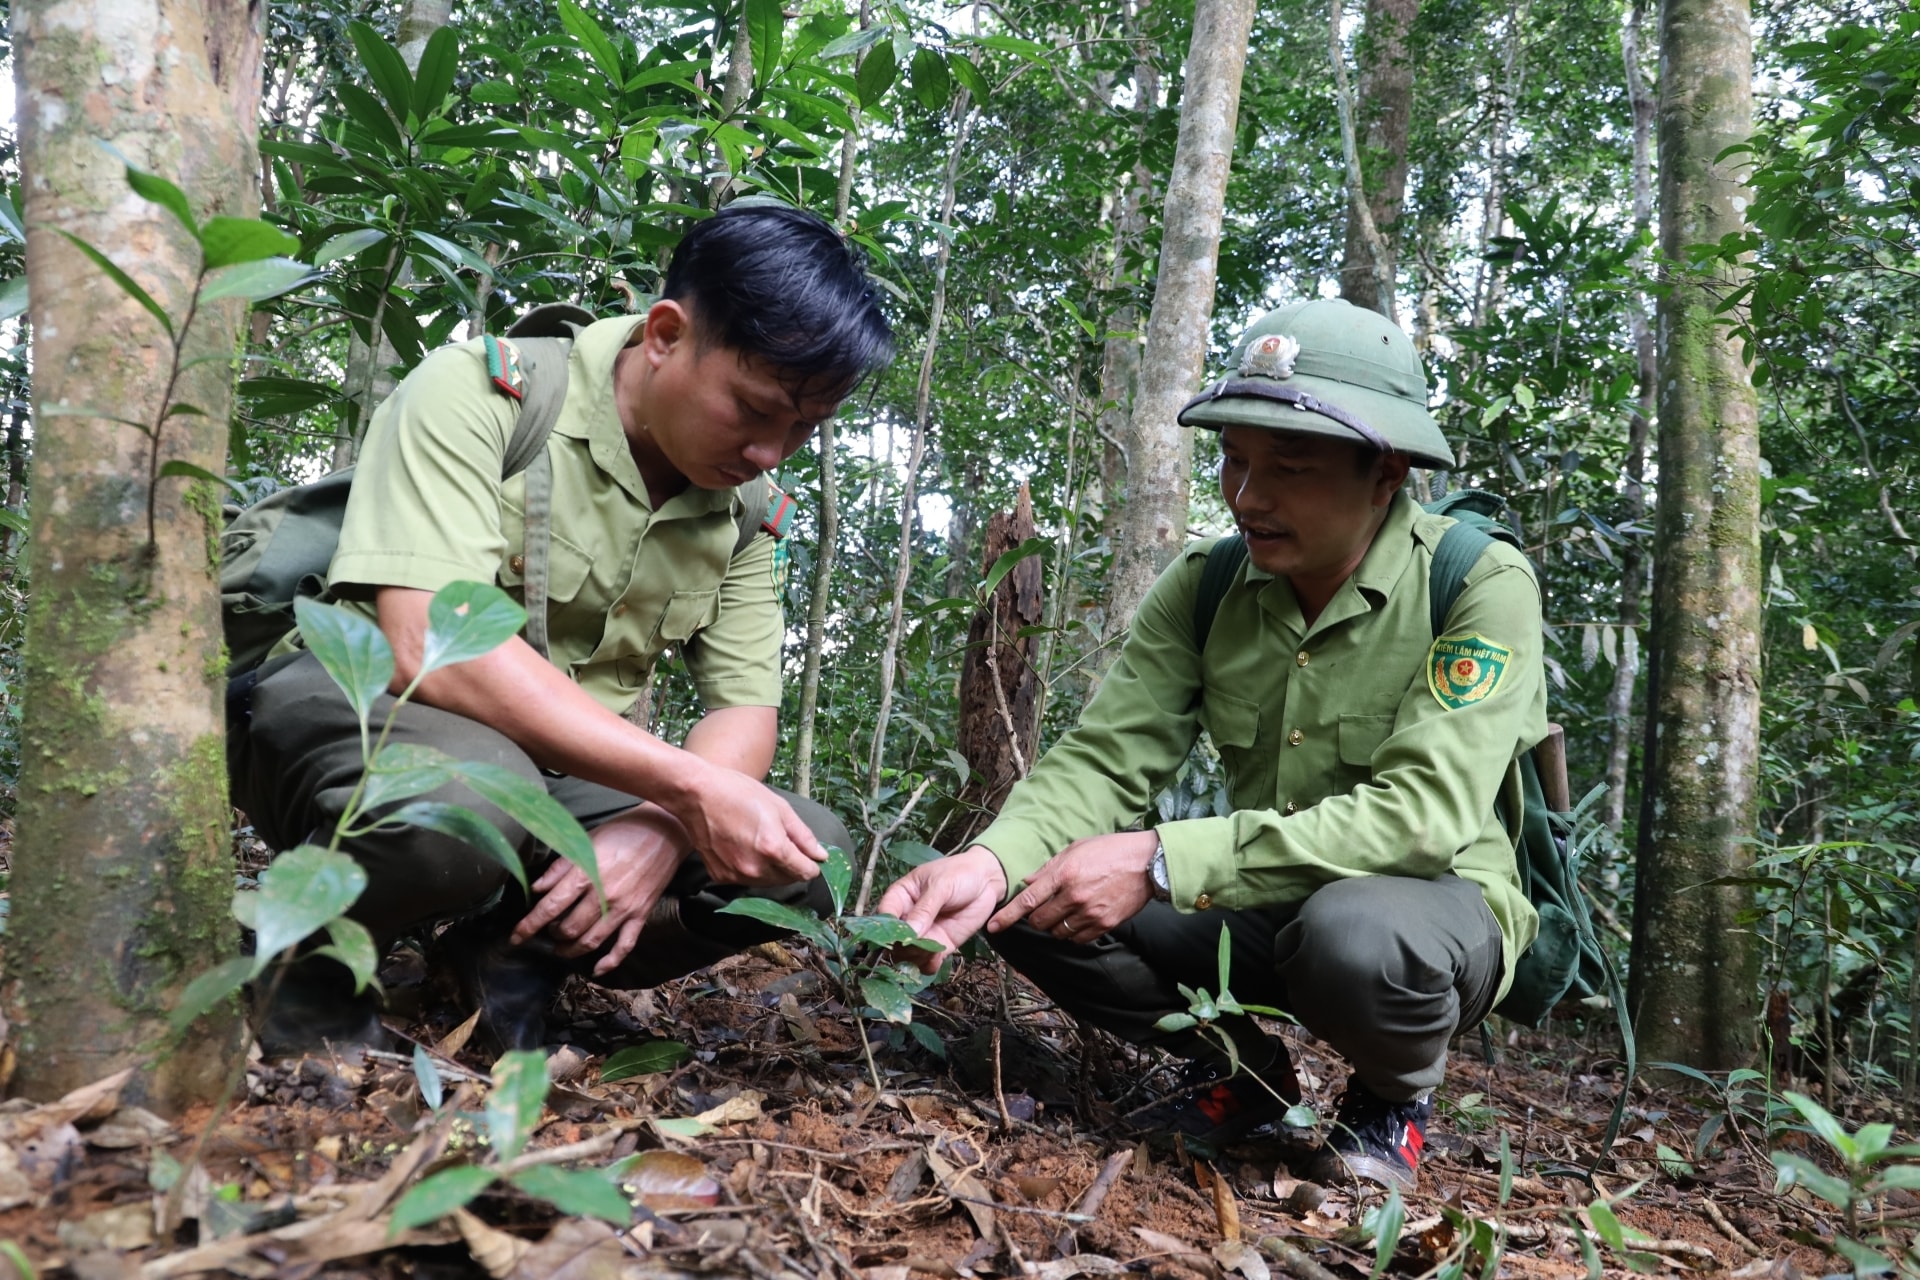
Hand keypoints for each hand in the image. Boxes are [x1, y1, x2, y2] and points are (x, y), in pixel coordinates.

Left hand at [512, 805, 684, 974]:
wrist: (666, 831)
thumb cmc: (623, 832)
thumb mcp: (586, 841)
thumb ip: (560, 867)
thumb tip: (537, 888)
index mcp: (587, 874)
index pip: (550, 907)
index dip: (529, 926)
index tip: (515, 937)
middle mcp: (604, 895)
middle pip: (569, 929)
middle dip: (552, 935)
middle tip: (548, 930)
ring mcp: (624, 908)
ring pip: (591, 942)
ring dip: (571, 951)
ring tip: (561, 948)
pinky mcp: (641, 915)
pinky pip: (625, 946)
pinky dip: (609, 962)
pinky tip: (596, 969)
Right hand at [670, 764, 825, 885]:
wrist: (696, 795)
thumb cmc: (738, 793)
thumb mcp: (779, 807)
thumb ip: (803, 836)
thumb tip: (820, 855)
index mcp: (773, 849)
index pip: (805, 872)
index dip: (811, 864)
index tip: (810, 856)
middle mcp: (755, 868)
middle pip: (788, 879)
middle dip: (792, 865)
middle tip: (783, 842)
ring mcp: (736, 875)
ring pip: (767, 882)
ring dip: (772, 869)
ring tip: (762, 842)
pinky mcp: (721, 876)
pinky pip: (746, 879)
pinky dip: (751, 869)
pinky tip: (745, 848)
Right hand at [876, 846, 1007, 973]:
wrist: (987, 880)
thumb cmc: (959, 874)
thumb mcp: (941, 886)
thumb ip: (925, 909)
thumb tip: (910, 933)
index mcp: (901, 896)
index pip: (884, 914)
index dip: (886, 927)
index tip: (897, 935)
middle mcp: (908, 917)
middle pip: (894, 940)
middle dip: (903, 946)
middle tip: (918, 944)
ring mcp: (923, 933)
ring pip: (908, 954)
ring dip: (915, 958)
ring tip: (930, 952)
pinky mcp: (940, 944)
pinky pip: (927, 962)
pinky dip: (928, 965)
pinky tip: (936, 959)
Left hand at [986, 830, 1158, 944]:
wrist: (1147, 863)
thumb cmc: (1110, 850)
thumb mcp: (1075, 849)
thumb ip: (1049, 867)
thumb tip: (1027, 881)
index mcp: (1064, 873)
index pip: (1028, 900)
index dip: (1007, 916)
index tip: (993, 926)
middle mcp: (1074, 896)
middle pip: (1039, 921)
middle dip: (1035, 918)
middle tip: (1042, 910)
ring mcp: (1090, 913)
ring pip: (1057, 932)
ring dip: (1054, 926)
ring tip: (1064, 911)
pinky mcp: (1104, 924)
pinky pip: (1077, 939)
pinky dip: (1072, 933)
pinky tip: (1078, 919)